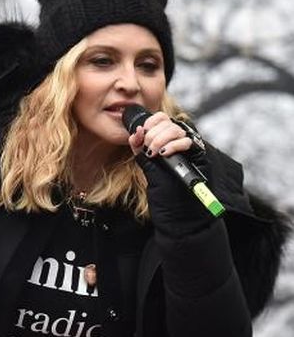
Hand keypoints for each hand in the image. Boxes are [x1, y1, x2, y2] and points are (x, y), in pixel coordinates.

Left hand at [127, 111, 212, 234]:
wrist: (180, 216)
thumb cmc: (166, 196)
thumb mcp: (148, 170)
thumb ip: (142, 152)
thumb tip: (134, 134)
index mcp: (169, 143)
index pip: (162, 119)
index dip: (150, 122)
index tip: (141, 133)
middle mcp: (182, 144)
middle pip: (169, 122)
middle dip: (153, 133)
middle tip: (147, 150)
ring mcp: (192, 151)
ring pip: (178, 130)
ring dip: (161, 138)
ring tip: (153, 153)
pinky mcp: (201, 158)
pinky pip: (189, 142)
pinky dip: (174, 145)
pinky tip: (163, 153)